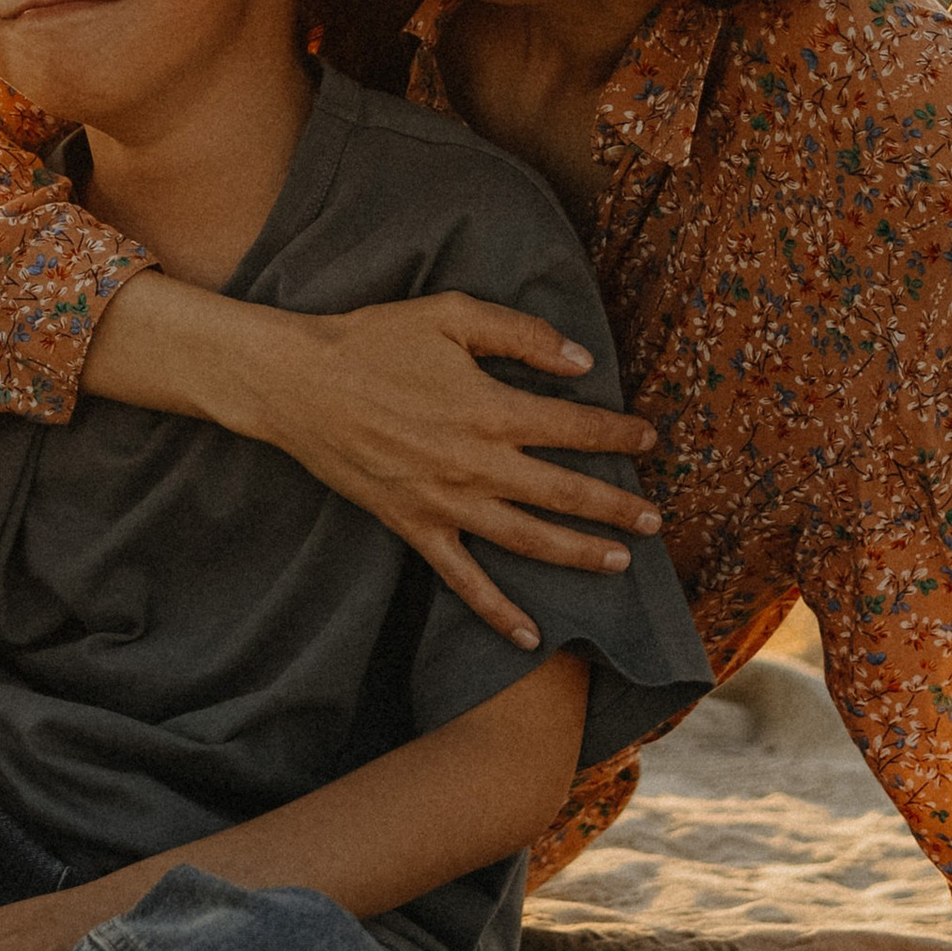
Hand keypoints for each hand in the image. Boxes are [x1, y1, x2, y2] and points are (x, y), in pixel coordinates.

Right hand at [271, 294, 663, 645]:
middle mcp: (477, 464)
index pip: (574, 428)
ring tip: (618, 563)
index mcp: (490, 408)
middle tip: (653, 520)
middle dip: (615, 507)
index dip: (618, 434)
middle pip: (563, 493)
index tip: (647, 438)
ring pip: (527, 540)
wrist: (298, 383)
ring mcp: (445, 503)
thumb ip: (521, 335)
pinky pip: (463, 579)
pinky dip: (497, 611)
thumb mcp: (451, 314)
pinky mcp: (413, 526)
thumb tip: (582, 362)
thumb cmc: (374, 339)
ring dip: (578, 555)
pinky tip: (529, 635)